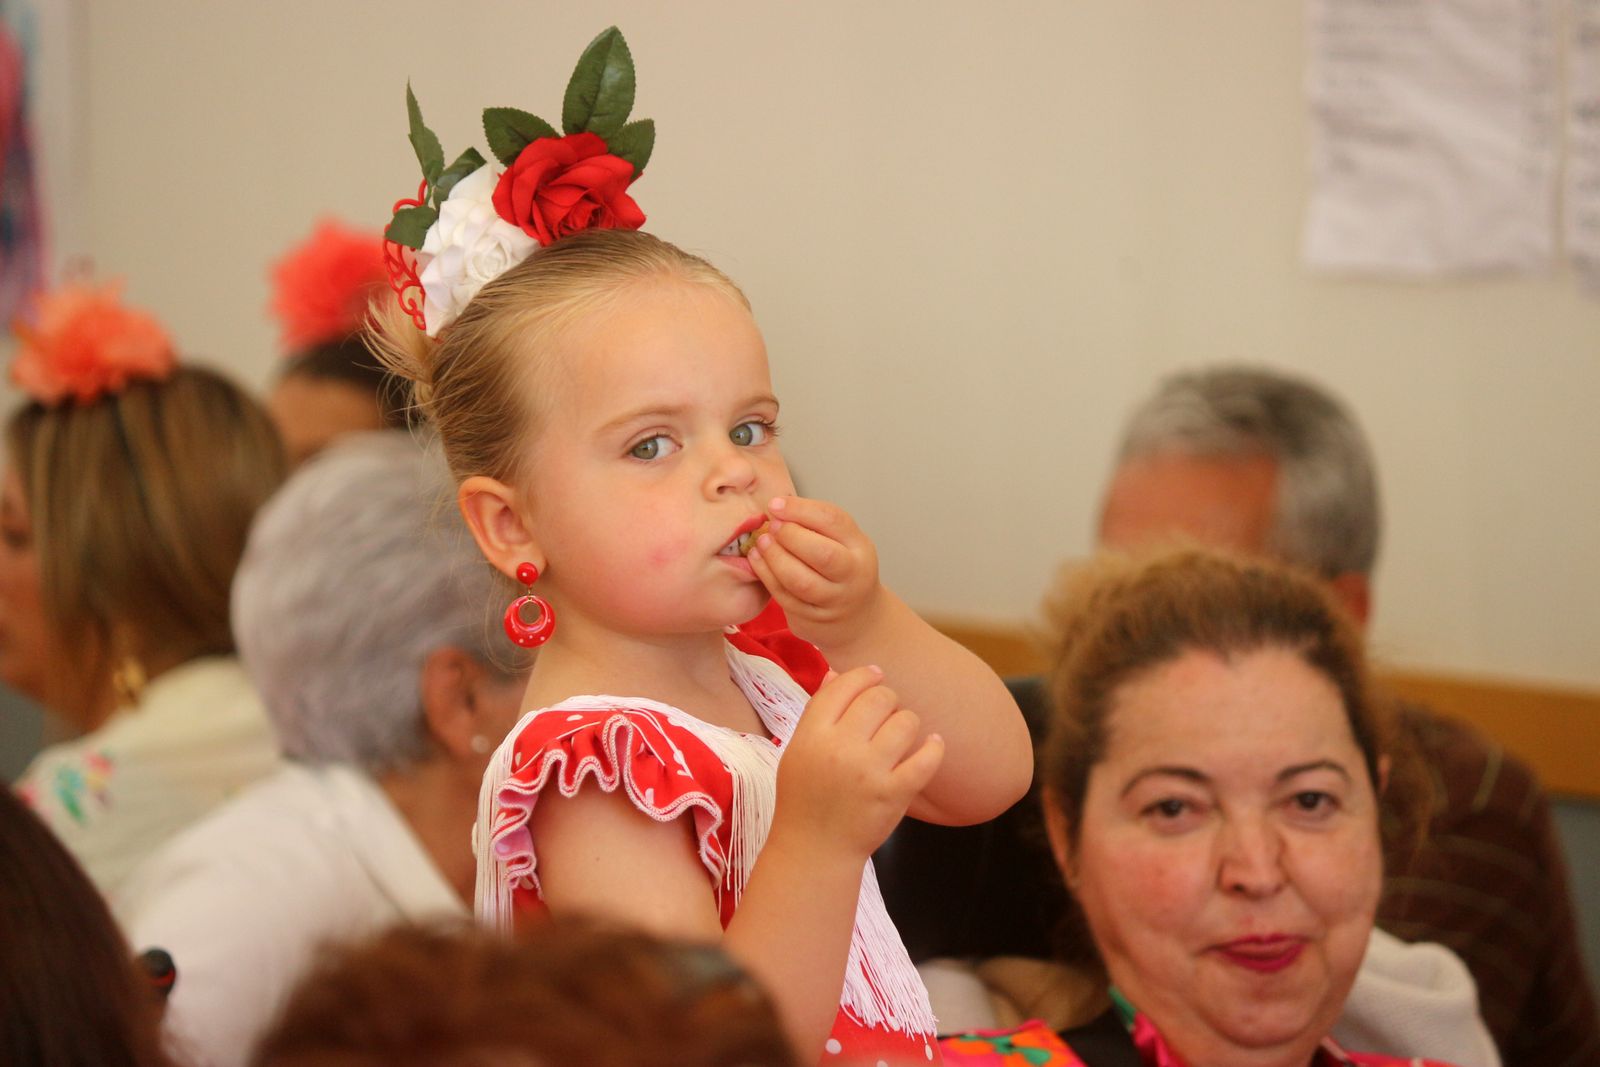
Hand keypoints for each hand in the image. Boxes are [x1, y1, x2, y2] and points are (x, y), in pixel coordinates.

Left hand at [747, 496, 883, 649]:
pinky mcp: (813, 619)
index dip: (801, 509)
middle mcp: (852, 575)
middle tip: (771, 526)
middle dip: (790, 536)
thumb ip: (816, 525)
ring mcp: (834, 601)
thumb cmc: (842, 570)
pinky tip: (757, 561)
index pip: (834, 521)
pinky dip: (767, 576)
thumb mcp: (842, 543)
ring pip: (800, 581)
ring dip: (775, 558)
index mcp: (859, 547)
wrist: (858, 619)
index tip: (776, 504)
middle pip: (822, 554)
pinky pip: (785, 598)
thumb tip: (778, 506)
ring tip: (761, 542)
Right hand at [771, 665, 944, 860]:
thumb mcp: (798, 751)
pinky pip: (926, 759)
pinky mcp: (893, 794)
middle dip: (887, 699)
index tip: (876, 676)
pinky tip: (932, 745)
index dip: (864, 675)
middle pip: (879, 698)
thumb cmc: (804, 798)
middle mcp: (840, 749)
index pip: (843, 686)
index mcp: (812, 735)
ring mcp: (869, 772)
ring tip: (902, 735)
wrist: (814, 849)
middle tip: (886, 714)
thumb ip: (817, 712)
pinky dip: (934, 748)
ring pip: (905, 722)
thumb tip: (836, 674)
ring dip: (907, 723)